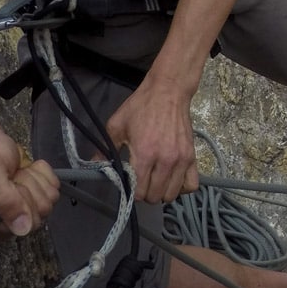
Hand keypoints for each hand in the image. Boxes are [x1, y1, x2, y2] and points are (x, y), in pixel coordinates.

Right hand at [0, 131, 58, 239]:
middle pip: (38, 215)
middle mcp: (7, 222)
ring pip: (49, 202)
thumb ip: (5, 199)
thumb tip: (22, 229)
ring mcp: (27, 210)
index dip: (21, 202)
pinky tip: (30, 170)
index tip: (10, 184)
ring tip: (19, 172)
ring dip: (35, 180)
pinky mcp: (41, 197)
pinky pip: (55, 189)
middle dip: (29, 188)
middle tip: (14, 176)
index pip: (19, 227)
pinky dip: (44, 175)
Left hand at [105, 77, 197, 202]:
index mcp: (144, 155)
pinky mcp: (192, 156)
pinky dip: (182, 187)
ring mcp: (181, 160)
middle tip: (141, 180)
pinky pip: (191, 184)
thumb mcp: (117, 125)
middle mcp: (165, 161)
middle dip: (145, 193)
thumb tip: (95, 168)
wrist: (169, 91)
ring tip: (156, 181)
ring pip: (172, 194)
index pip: (139, 191)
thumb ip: (105, 149)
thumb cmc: (141, 107)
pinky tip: (173, 180)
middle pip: (155, 196)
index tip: (129, 180)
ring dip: (162, 191)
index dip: (131, 190)